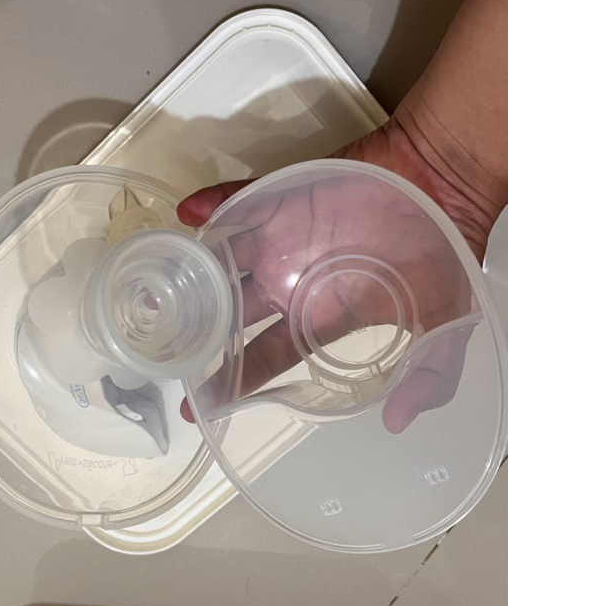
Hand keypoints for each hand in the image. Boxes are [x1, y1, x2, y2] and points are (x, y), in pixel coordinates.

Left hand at [178, 118, 493, 431]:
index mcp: (320, 317)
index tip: (199, 409)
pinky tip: (186, 213)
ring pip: (222, 262)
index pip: (265, 358)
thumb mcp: (446, 324)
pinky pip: (236, 201)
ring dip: (192, 274)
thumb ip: (428, 374)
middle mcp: (292, 283)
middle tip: (163, 353)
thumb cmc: (442, 248)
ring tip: (159, 291)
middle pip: (230, 315)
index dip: (233, 383)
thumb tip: (399, 424)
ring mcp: (282, 239)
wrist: (446, 181)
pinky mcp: (281, 198)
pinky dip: (210, 204)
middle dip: (197, 334)